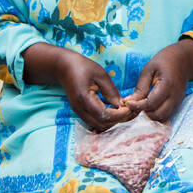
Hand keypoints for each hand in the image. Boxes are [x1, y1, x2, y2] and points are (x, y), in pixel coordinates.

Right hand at [20, 43, 134, 130]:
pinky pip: (94, 122)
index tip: (129, 107)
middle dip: (118, 120)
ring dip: (112, 121)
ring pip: (98, 126)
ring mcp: (78, 112)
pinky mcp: (80, 112)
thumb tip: (121, 105)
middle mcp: (80, 109)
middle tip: (129, 110)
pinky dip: (106, 120)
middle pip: (102, 124)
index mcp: (84, 99)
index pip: (104, 115)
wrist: (63, 67)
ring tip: (123, 111)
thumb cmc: (82, 67)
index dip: (119, 115)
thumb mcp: (100, 74)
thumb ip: (111, 91)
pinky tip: (114, 111)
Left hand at [122, 38, 192, 121]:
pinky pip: (166, 116)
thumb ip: (140, 87)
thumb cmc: (165, 61)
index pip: (150, 104)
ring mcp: (177, 102)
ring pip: (162, 118)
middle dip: (143, 113)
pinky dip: (156, 115)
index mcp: (167, 85)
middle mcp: (175, 97)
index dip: (137, 106)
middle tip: (134, 105)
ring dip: (150, 116)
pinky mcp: (177, 105)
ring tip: (141, 106)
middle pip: (157, 115)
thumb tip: (129, 102)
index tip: (127, 102)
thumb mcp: (149, 69)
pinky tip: (148, 107)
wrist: (184, 60)